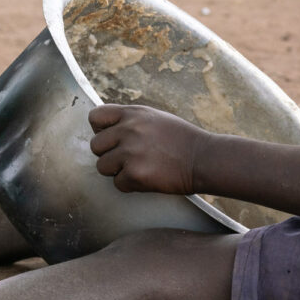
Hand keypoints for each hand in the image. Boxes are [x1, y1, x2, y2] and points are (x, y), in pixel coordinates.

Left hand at [88, 104, 208, 194]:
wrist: (204, 159)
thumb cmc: (182, 140)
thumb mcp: (156, 119)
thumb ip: (131, 121)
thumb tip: (107, 130)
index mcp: (133, 113)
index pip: (96, 117)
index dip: (100, 130)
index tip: (112, 139)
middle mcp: (129, 130)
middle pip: (95, 146)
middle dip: (108, 154)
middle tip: (128, 159)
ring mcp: (131, 152)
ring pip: (102, 167)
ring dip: (117, 171)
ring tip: (139, 168)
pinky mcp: (135, 174)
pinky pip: (118, 183)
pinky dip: (130, 185)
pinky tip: (148, 178)